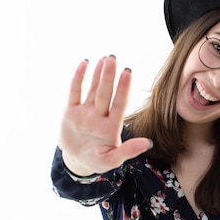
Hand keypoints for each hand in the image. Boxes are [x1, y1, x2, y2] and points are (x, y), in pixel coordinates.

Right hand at [59, 56, 151, 175]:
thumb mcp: (111, 160)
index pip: (119, 104)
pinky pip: (74, 92)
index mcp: (111, 127)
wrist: (77, 161)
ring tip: (105, 58)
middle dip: (109, 77)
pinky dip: (79, 78)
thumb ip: (127, 151)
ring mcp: (86, 112)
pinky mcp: (71, 112)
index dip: (123, 89)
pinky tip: (85, 63)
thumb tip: (148, 143)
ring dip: (98, 75)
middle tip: (113, 58)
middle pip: (105, 94)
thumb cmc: (97, 161)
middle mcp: (100, 116)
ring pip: (93, 90)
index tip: (127, 72)